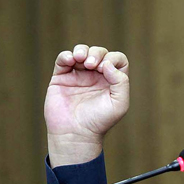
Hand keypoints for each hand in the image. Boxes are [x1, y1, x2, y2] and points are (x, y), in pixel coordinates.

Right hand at [44, 44, 129, 166]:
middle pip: (99, 53)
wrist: (75, 133)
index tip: (105, 69)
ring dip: (82, 50)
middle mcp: (96, 76)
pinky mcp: (61, 78)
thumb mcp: (120, 104)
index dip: (113, 58)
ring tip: (80, 59)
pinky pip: (63, 59)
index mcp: (112, 81)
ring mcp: (78, 75)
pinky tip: (70, 60)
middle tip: (92, 65)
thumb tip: (108, 63)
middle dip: (97, 53)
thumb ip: (121, 82)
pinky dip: (66, 55)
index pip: (116, 60)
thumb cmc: (99, 122)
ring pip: (81, 52)